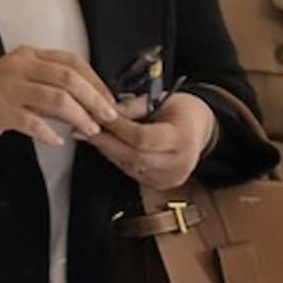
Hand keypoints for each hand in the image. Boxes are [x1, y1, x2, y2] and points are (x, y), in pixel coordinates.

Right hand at [0, 46, 119, 145]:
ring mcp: (7, 88)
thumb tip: (95, 102)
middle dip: (93, 99)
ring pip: (55, 98)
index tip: (110, 100)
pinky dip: (49, 133)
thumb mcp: (28, 82)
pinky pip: (32, 122)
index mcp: (29, 56)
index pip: (70, 61)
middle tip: (107, 117)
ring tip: (89, 130)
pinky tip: (58, 140)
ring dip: (78, 116)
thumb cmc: (1, 96)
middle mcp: (17, 67)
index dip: (95, 81)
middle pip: (67, 78)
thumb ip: (55, 87)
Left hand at [87, 91, 217, 189]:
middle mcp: (180, 162)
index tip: (96, 116)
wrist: (200, 128)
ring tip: (90, 134)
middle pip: (133, 156)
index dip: (116, 128)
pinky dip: (116, 158)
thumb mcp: (161, 98)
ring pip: (129, 165)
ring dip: (107, 150)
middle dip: (105, 141)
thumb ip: (132, 106)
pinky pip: (132, 171)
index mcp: (183, 138)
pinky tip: (106, 146)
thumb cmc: (182, 110)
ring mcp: (171, 177)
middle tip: (82, 128)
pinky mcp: (161, 183)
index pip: (142, 137)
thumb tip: (103, 110)